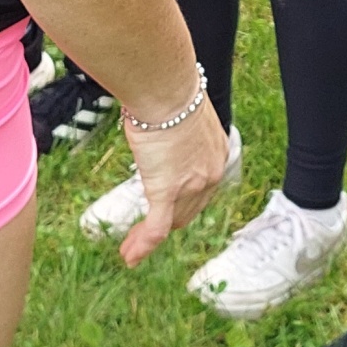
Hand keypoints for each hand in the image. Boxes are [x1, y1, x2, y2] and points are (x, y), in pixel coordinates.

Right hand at [118, 92, 229, 265]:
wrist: (166, 91)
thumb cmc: (169, 91)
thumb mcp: (180, 112)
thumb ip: (175, 127)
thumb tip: (155, 119)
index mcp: (217, 153)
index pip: (203, 187)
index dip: (185, 201)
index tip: (170, 207)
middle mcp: (210, 174)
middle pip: (189, 210)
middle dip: (168, 223)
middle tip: (145, 232)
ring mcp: (190, 186)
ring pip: (171, 223)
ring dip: (149, 238)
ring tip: (130, 248)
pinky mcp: (167, 192)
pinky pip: (156, 228)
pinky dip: (143, 245)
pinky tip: (130, 256)